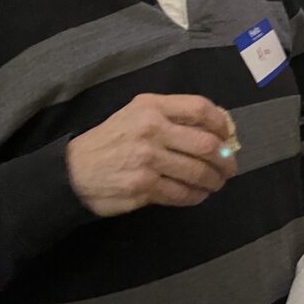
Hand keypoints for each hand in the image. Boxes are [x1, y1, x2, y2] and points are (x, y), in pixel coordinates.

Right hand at [65, 93, 236, 215]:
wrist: (73, 170)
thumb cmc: (111, 139)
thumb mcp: (136, 114)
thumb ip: (171, 116)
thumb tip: (214, 129)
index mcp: (151, 106)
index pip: (200, 109)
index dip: (221, 124)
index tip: (228, 136)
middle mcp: (151, 129)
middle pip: (206, 144)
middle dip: (225, 159)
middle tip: (230, 167)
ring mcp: (147, 159)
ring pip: (197, 172)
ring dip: (214, 180)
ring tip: (217, 182)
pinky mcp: (143, 187)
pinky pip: (181, 193)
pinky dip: (196, 196)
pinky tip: (198, 195)